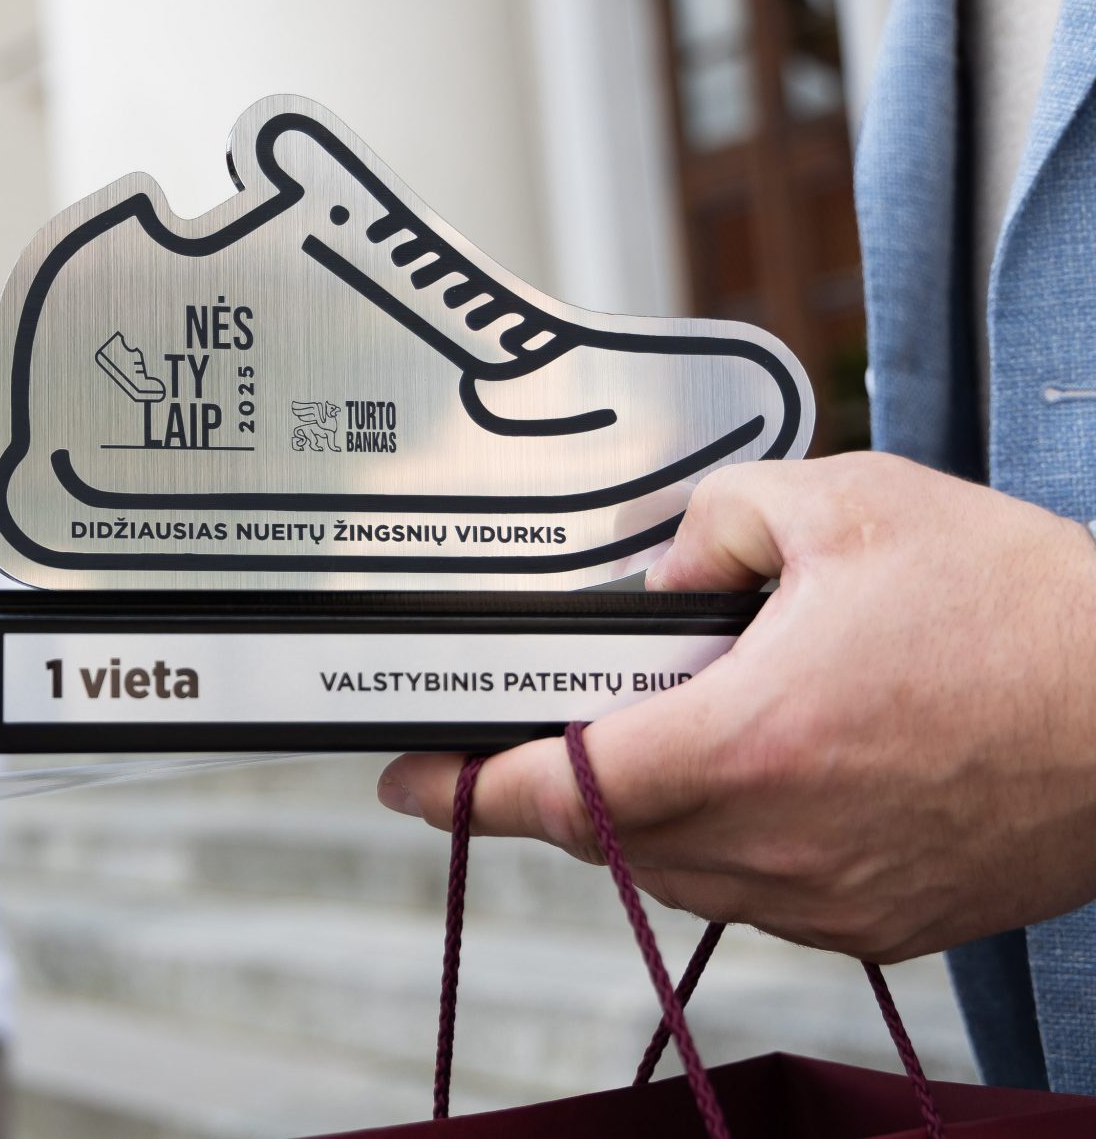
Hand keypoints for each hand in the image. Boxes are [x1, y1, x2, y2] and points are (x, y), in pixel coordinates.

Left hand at [376, 451, 1095, 961]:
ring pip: (676, 868)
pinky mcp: (882, 924)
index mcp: (747, 743)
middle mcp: (778, 843)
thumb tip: (662, 571)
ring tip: (688, 728)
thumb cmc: (1022, 611)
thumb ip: (713, 523)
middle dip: (567, 776)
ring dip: (648, 809)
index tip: (409, 779)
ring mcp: (832, 900)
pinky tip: (772, 772)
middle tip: (563, 717)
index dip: (462, 789)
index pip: (558, 787)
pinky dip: (731, 839)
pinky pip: (757, 894)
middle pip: (604, 832)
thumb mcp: (845, 505)